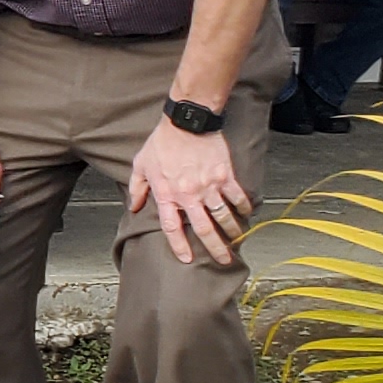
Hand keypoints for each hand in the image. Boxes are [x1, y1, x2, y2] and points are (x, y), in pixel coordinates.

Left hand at [127, 118, 252, 266]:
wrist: (187, 122)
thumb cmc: (162, 142)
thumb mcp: (141, 165)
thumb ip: (137, 188)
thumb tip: (135, 206)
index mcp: (168, 194)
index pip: (172, 227)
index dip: (179, 245)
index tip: (186, 259)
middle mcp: (189, 195)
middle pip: (204, 229)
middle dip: (215, 248)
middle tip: (223, 260)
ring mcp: (209, 186)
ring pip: (223, 216)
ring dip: (232, 231)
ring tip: (237, 240)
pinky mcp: (225, 176)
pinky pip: (237, 196)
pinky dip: (243, 207)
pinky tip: (247, 214)